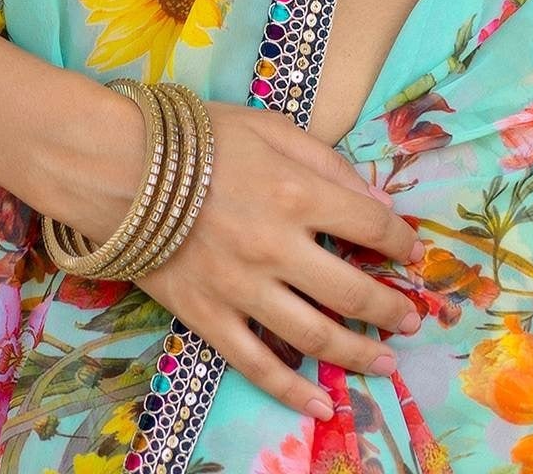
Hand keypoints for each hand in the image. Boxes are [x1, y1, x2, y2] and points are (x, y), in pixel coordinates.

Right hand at [74, 94, 422, 419]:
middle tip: (412, 316)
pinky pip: (259, 365)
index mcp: (295, 192)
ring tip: (386, 362)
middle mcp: (277, 247)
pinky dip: (293, 391)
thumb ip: (324, 160)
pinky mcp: (210, 318)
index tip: (413, 252)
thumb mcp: (269, 127)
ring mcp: (243, 289)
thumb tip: (373, 201)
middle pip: (353, 291)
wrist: (119, 168)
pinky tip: (322, 404)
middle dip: (391, 307)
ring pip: (316, 337)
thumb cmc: (198, 138)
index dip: (400, 241)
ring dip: (360, 354)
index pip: (370, 225)